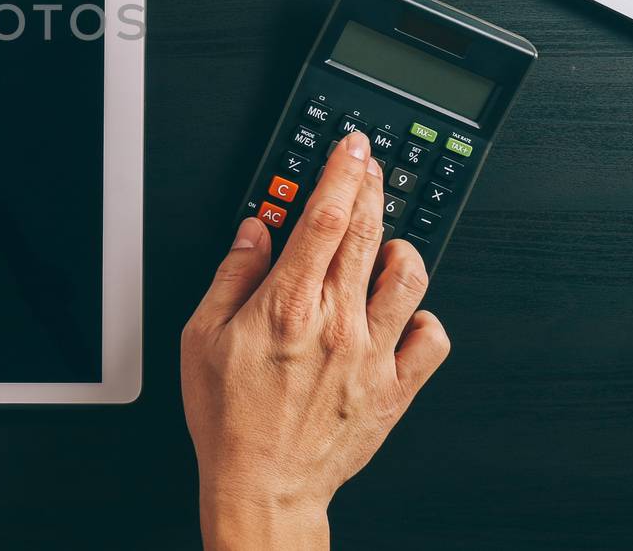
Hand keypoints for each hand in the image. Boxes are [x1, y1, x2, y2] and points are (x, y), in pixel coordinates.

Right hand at [180, 131, 450, 550]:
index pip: (325, 217)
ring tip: (384, 244)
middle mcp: (336, 323)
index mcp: (287, 305)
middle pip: (368, 232)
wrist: (263, 485)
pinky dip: (424, 316)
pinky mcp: (394, 389)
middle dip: (371, 185)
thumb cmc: (229, 418)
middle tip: (370, 164)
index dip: (342, 172)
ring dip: (400, 247)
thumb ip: (232, 275)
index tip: (350, 148)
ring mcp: (372, 355)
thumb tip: (254, 230)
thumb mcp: (201, 337)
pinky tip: (403, 313)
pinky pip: (432, 338)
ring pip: (409, 276)